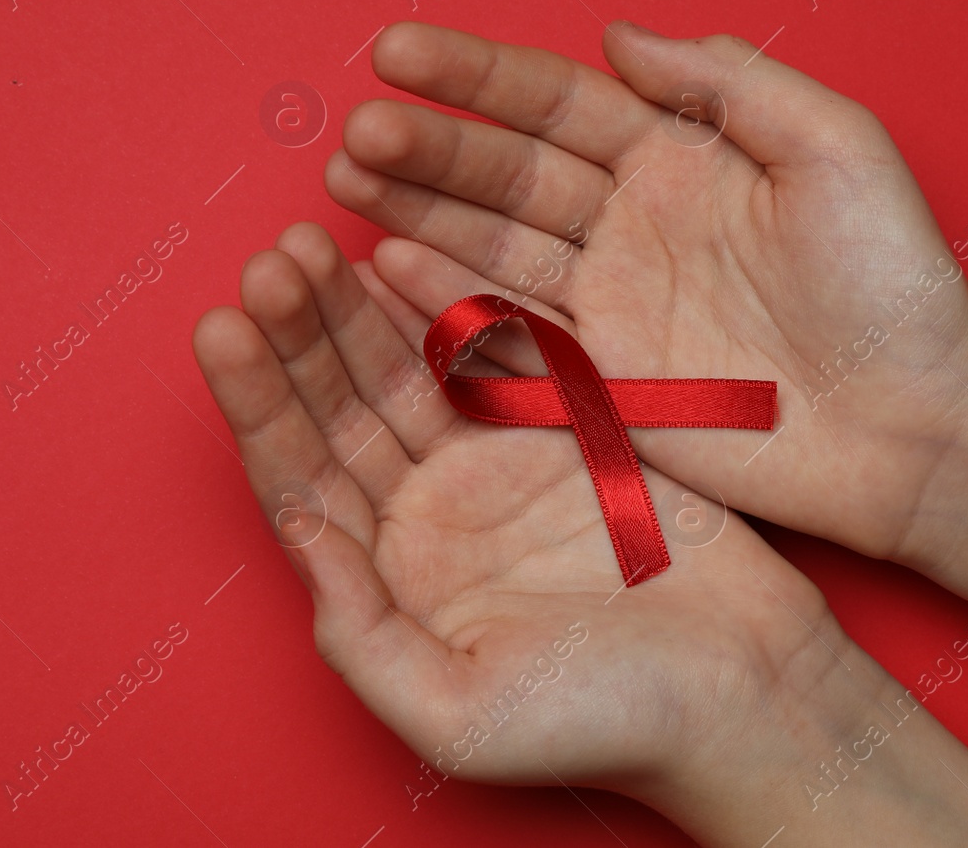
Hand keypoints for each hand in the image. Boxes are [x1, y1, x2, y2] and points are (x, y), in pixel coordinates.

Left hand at [190, 222, 866, 821]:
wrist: (745, 691)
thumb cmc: (602, 725)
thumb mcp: (457, 714)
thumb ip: (362, 637)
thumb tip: (298, 531)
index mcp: (390, 579)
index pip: (302, 479)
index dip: (256, 405)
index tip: (222, 326)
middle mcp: (428, 513)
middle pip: (341, 409)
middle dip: (300, 335)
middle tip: (270, 259)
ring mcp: (494, 461)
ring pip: (404, 370)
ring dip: (357, 308)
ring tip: (314, 242)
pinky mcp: (562, 424)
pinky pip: (490, 352)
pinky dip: (449, 304)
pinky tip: (404, 255)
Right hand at [325, 21, 967, 567]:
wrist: (920, 425)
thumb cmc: (896, 282)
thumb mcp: (836, 147)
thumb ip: (729, 84)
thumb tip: (618, 36)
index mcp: (679, 157)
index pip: (556, 102)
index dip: (476, 76)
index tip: (397, 52)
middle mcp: (630, 223)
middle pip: (507, 173)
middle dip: (429, 149)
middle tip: (358, 132)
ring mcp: (609, 303)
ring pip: (492, 246)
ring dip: (417, 213)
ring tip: (343, 183)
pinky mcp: (600, 381)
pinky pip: (508, 334)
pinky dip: (447, 303)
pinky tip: (386, 266)